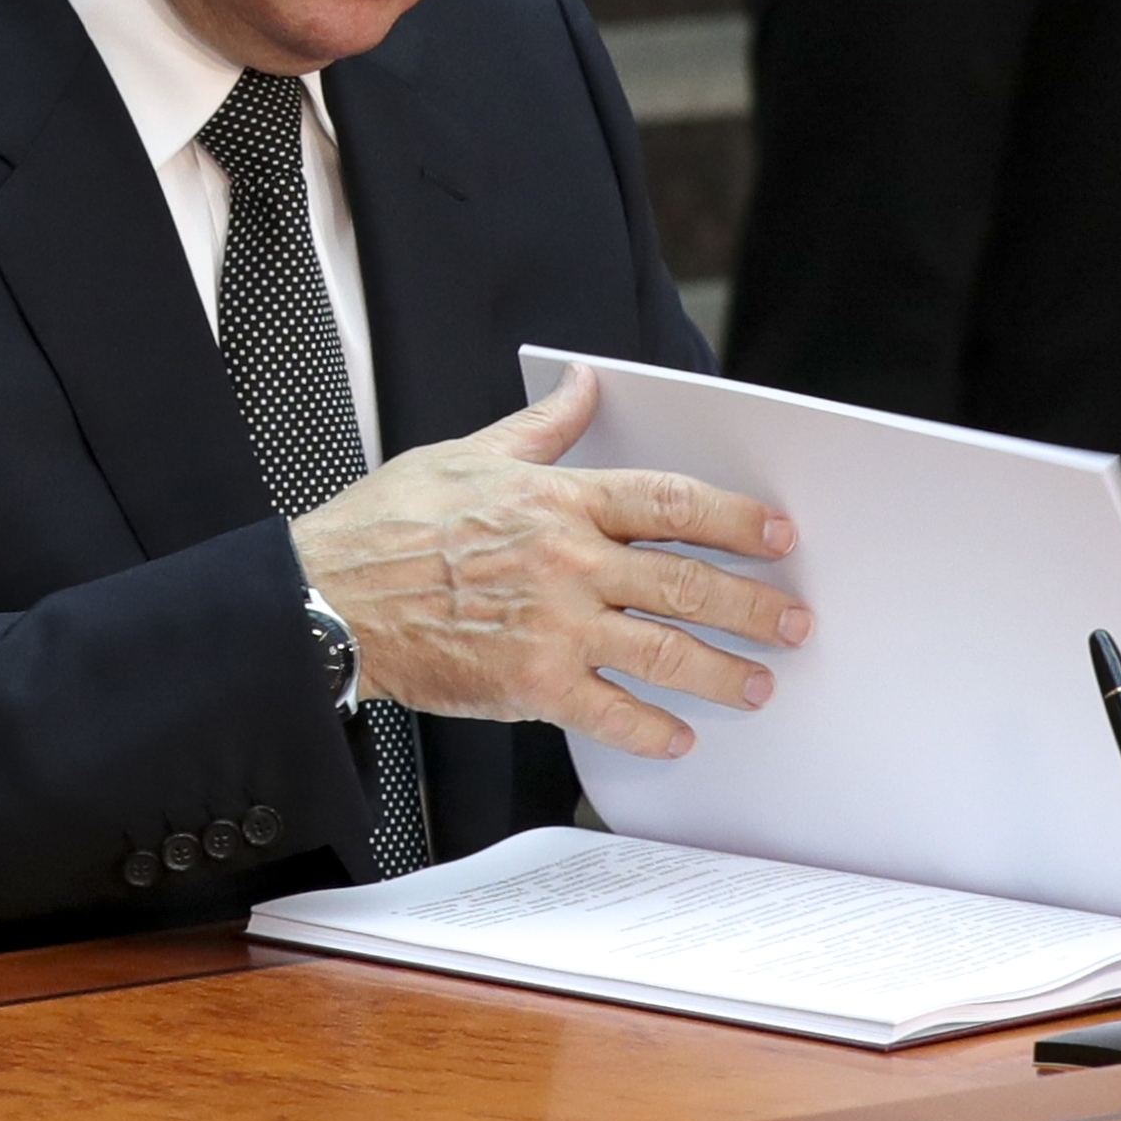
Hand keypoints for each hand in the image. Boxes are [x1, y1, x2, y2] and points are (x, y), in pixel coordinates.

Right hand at [291, 361, 807, 759]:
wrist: (329, 599)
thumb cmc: (386, 528)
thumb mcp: (466, 454)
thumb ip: (540, 427)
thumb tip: (583, 385)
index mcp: (556, 499)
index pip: (669, 502)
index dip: (734, 519)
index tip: (775, 535)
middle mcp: (567, 560)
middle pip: (686, 580)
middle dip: (752, 604)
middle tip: (791, 621)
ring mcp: (553, 625)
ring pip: (665, 650)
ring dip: (722, 671)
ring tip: (756, 686)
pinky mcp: (532, 684)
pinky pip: (612, 712)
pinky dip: (652, 729)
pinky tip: (676, 735)